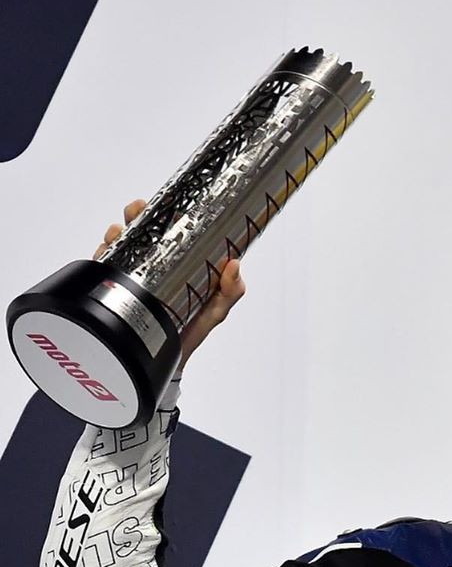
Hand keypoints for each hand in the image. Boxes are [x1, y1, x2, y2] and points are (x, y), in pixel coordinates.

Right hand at [94, 199, 245, 371]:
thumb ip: (229, 291)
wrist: (165, 362)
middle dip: (137, 216)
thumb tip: (234, 265)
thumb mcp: (216, 310)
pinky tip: (103, 251)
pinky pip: (104, 265)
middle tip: (136, 211)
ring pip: (122, 245)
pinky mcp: (115, 287)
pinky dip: (101, 254)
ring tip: (117, 231)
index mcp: (182, 264)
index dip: (169, 214)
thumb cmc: (192, 331)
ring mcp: (134, 275)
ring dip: (117, 233)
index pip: (173, 232)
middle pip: (144, 232)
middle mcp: (156, 265)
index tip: (168, 204)